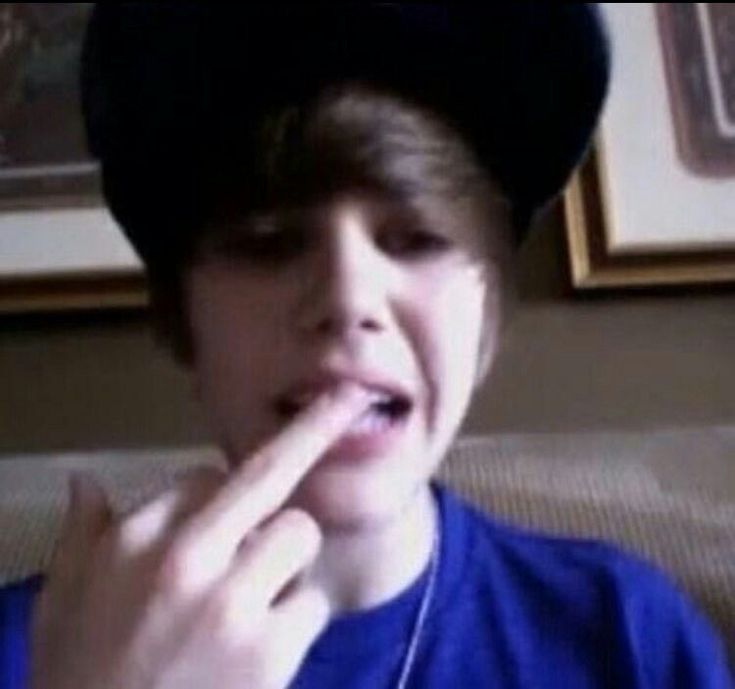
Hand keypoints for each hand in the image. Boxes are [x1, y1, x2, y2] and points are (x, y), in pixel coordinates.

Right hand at [30, 383, 369, 688]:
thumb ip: (80, 534)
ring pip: (299, 534)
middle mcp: (186, 556)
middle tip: (347, 400)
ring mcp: (232, 601)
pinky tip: (266, 645)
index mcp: (133, 538)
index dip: (222, 494)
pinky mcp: (270, 650)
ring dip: (288, 557)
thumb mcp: (59, 602)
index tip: (230, 509)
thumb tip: (84, 480)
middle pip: (267, 473)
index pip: (203, 476)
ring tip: (257, 596)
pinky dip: (297, 618)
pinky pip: (312, 601)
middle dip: (313, 428)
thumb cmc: (79, 678)